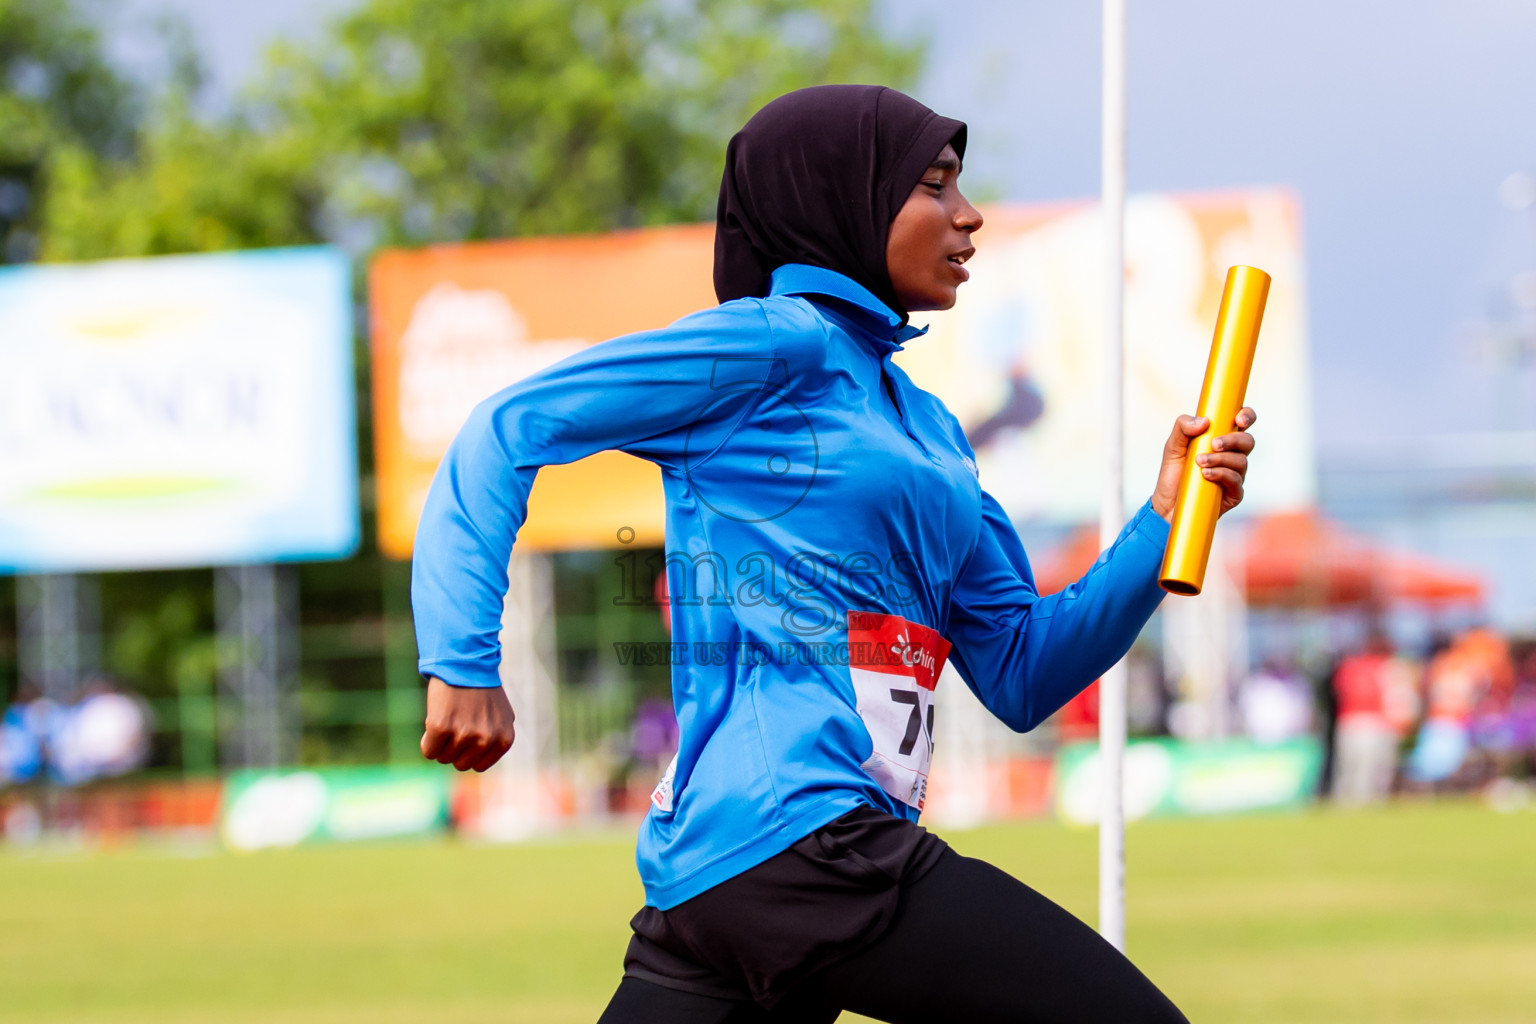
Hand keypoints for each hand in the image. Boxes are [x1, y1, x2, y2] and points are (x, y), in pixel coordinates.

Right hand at [420, 676, 515, 771]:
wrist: (464, 662)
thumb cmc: (480, 688)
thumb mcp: (501, 714)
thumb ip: (497, 738)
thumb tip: (482, 761)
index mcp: (503, 739)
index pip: (477, 766)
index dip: (468, 752)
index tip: (467, 733)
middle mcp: (486, 739)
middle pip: (459, 764)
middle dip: (454, 748)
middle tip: (456, 723)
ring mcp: (464, 734)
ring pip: (443, 758)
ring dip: (441, 742)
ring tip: (449, 717)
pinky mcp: (442, 727)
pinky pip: (428, 750)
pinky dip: (427, 740)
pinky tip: (435, 720)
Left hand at [1150, 407, 1256, 521]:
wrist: (1168, 504)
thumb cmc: (1174, 474)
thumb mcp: (1172, 446)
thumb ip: (1183, 427)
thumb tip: (1205, 421)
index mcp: (1222, 439)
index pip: (1243, 422)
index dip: (1247, 416)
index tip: (1239, 419)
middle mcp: (1232, 456)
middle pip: (1247, 441)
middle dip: (1233, 440)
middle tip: (1213, 444)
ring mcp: (1235, 474)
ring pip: (1242, 461)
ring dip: (1220, 459)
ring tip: (1199, 463)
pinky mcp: (1234, 493)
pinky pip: (1236, 481)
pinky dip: (1221, 475)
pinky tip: (1206, 475)